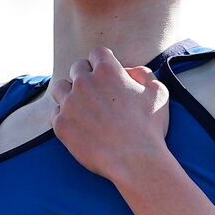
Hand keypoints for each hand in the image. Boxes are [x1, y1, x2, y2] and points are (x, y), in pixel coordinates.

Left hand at [50, 47, 168, 180]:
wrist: (135, 161)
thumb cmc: (149, 128)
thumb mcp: (159, 93)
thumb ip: (144, 75)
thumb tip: (132, 70)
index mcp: (107, 71)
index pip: (97, 53)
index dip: (103, 62)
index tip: (107, 75)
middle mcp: (84, 82)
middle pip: (77, 68)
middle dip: (86, 77)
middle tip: (96, 93)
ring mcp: (70, 103)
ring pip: (61, 88)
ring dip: (70, 94)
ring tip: (82, 107)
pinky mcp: (61, 124)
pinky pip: (55, 113)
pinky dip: (65, 117)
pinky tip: (77, 125)